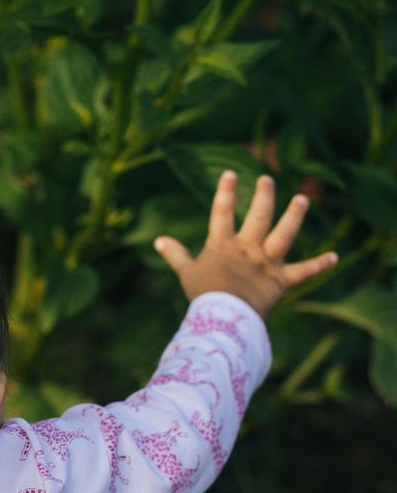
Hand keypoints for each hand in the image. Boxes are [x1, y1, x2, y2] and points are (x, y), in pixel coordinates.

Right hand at [153, 170, 338, 318]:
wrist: (222, 318)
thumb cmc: (202, 297)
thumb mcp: (186, 273)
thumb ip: (175, 255)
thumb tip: (158, 240)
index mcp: (223, 245)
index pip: (222, 212)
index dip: (225, 191)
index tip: (230, 174)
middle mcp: (248, 249)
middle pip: (258, 215)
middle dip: (263, 195)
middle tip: (267, 180)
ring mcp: (266, 263)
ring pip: (284, 234)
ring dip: (294, 215)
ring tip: (302, 199)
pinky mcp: (281, 282)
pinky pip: (303, 272)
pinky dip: (319, 265)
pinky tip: (334, 257)